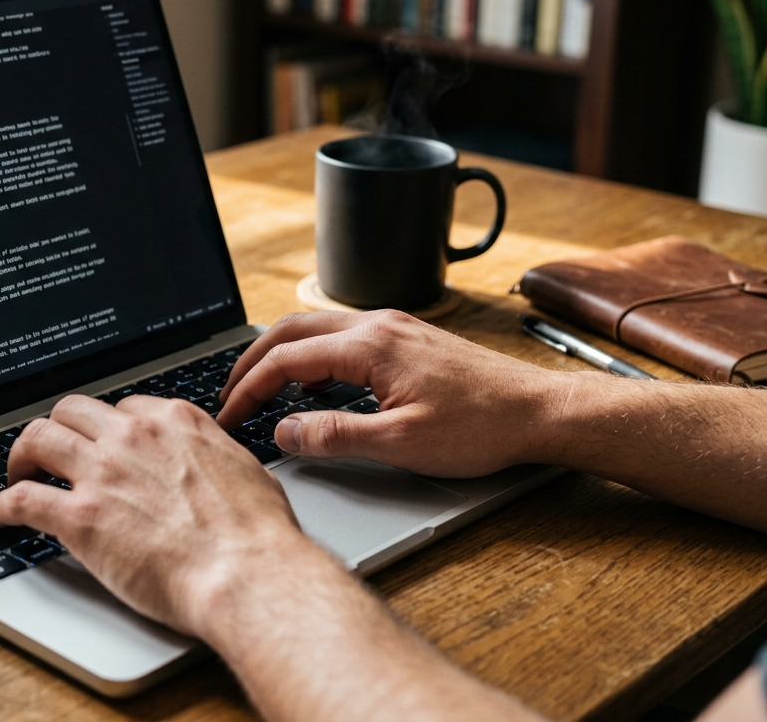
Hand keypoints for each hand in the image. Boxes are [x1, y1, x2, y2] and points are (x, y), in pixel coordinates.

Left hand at [0, 393, 309, 636]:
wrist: (246, 572)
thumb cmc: (258, 534)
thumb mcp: (245, 470)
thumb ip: (217, 458)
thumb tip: (218, 466)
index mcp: (174, 422)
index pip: (123, 408)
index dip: (106, 428)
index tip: (100, 444)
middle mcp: (132, 437)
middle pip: (72, 411)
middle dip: (58, 430)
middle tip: (51, 454)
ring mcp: (102, 473)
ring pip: (38, 438)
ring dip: (22, 456)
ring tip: (17, 475)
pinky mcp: (79, 517)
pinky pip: (22, 498)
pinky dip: (3, 505)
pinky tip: (1, 516)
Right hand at [218, 310, 565, 477]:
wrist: (538, 411)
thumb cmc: (481, 427)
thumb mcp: (402, 443)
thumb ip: (335, 435)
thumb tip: (284, 431)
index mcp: (370, 345)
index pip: (285, 360)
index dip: (247, 390)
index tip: (228, 417)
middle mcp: (376, 323)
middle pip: (290, 331)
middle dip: (251, 363)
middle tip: (228, 398)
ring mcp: (392, 326)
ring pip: (314, 328)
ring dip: (279, 355)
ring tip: (258, 390)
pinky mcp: (404, 337)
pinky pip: (339, 335)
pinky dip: (309, 355)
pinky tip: (311, 385)